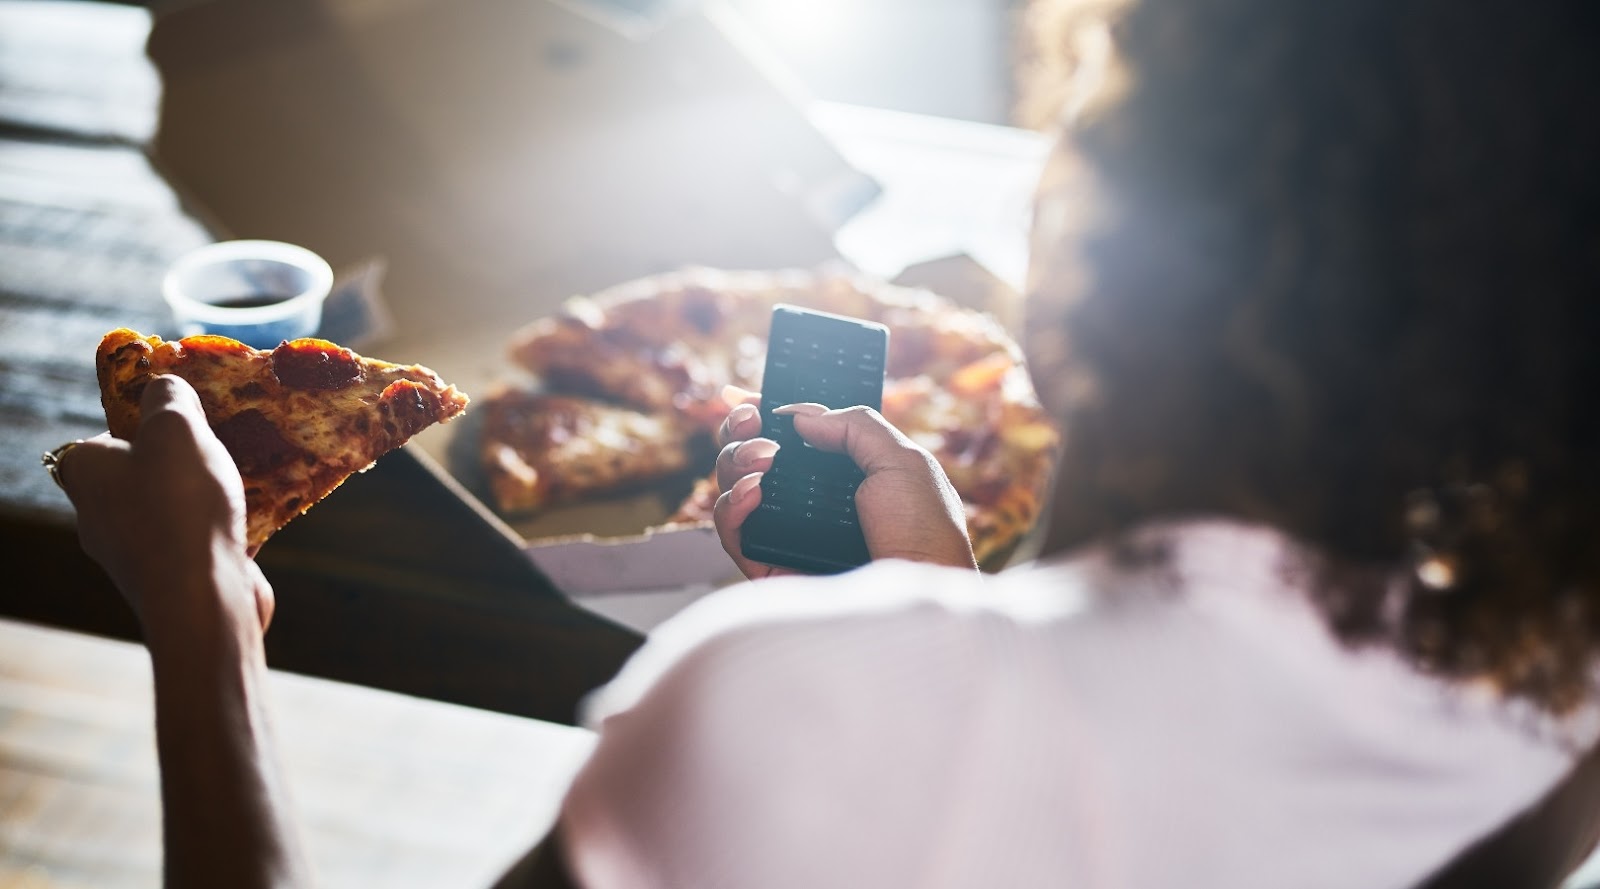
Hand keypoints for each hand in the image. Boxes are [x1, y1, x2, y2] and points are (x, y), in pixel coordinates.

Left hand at [57, 375, 272, 652]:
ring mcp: (135, 553)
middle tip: (218, 442)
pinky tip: (253, 516)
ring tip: (244, 476)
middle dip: (178, 459)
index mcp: (87, 475)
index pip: (99, 440)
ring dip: (203, 493)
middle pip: (139, 474)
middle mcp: (100, 516)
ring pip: (170, 508)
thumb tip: (165, 386)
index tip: (178, 420)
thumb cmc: (181, 505)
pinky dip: (219, 527)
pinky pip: (195, 540)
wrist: (203, 596)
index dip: (136, 426)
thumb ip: (169, 396)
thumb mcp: (176, 427)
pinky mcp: (172, 579)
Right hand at [712, 388, 975, 579]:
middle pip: (752, 457)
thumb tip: (801, 415)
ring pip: (734, 487)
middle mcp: (810, 502)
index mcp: (842, 474)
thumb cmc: (925, 533)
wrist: (921, 586)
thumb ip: (855, 425)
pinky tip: (754, 490)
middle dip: (742, 431)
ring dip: (736, 460)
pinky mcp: (769, 564)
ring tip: (763, 458)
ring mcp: (787, 532)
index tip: (744, 395)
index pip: (791, 438)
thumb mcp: (903, 460)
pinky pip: (730, 530)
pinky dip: (732, 504)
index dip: (763, 414)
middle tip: (751, 420)